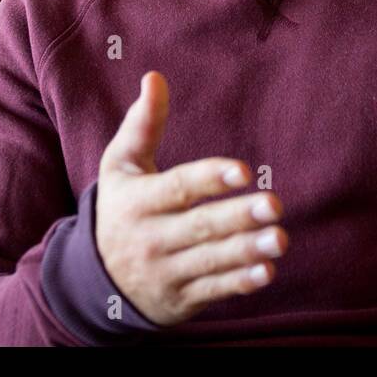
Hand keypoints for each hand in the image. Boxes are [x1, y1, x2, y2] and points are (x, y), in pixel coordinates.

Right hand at [94, 71, 287, 326]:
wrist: (97, 279)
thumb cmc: (121, 207)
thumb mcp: (120, 166)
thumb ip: (142, 124)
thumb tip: (154, 77)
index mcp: (138, 201)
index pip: (178, 188)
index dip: (209, 179)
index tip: (243, 171)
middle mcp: (150, 238)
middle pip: (199, 226)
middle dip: (238, 216)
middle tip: (275, 204)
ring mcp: (165, 272)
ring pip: (210, 260)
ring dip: (247, 250)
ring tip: (280, 238)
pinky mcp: (180, 298)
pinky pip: (213, 290)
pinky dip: (239, 283)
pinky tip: (266, 270)